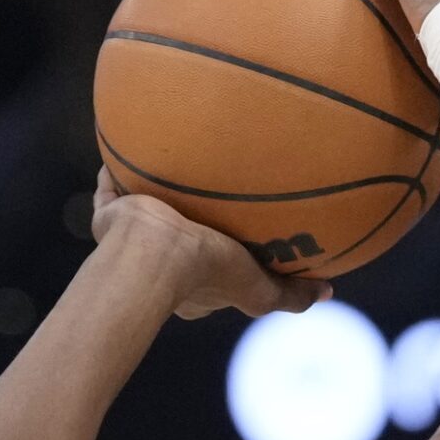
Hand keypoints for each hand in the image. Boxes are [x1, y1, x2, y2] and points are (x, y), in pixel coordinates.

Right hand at [90, 168, 330, 320]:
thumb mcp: (260, 289)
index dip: (223, 249)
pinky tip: (130, 146)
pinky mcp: (110, 219)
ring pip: (145, 213)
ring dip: (155, 192)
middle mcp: (161, 261)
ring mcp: (132, 239)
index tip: (236, 229)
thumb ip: (291, 293)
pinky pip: (112, 190)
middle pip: (178, 234)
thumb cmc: (208, 273)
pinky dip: (116, 174)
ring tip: (169, 164)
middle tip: (204, 191)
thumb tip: (328, 291)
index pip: (211, 265)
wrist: (154, 255)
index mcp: (194, 282)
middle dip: (188, 217)